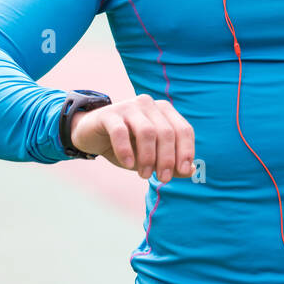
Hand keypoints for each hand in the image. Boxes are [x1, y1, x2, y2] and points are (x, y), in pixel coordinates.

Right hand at [69, 93, 194, 181]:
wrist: (92, 135)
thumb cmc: (127, 146)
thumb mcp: (151, 157)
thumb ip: (171, 164)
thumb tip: (191, 170)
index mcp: (164, 111)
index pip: (183, 130)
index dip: (185, 151)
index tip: (182, 171)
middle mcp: (149, 105)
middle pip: (166, 132)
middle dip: (167, 159)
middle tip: (163, 179)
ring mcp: (129, 107)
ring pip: (147, 132)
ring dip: (148, 157)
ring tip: (144, 175)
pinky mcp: (109, 114)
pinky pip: (121, 132)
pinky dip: (126, 150)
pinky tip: (128, 165)